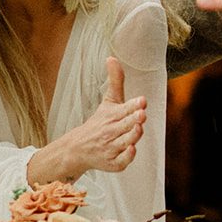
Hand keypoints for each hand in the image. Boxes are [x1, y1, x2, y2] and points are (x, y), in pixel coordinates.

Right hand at [29, 57, 145, 181]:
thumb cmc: (99, 123)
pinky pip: (121, 161)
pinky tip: (131, 149)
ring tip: (138, 127)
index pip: (124, 109)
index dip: (133, 105)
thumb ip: (115, 81)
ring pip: (124, 142)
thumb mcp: (108, 101)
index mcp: (112, 115)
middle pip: (125, 125)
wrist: (79, 148)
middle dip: (133, 119)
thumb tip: (112, 57)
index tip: (142, 100)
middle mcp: (111, 131)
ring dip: (132, 135)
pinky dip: (126, 157)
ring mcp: (111, 148)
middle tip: (141, 113)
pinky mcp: (113, 163)